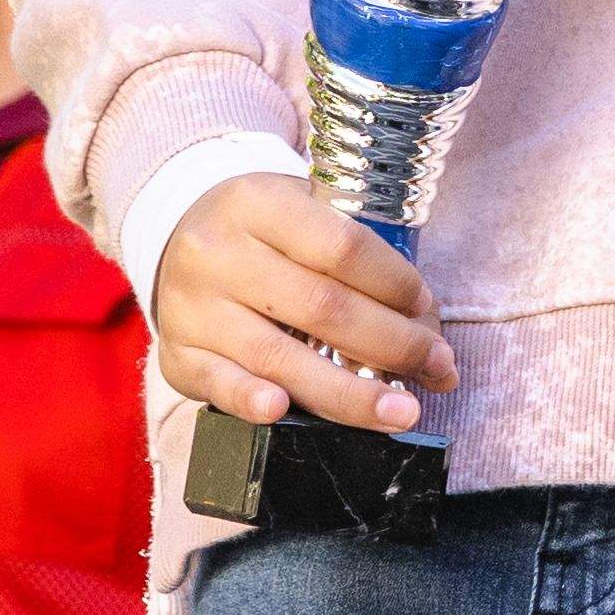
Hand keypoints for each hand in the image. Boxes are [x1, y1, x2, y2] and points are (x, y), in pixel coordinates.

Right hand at [152, 172, 456, 432]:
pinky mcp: (176, 355)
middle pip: (320, 307)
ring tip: (400, 412)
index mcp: (260, 203)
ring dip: (348, 394)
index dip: (393, 282)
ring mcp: (192, 307)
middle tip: (438, 369)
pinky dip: (251, 400)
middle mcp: (218, 253)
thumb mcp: (303, 210)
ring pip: (278, 357)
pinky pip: (218, 384)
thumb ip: (357, 256)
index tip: (426, 307)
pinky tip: (284, 412)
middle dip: (391, 345)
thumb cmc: (266, 229)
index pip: (342, 245)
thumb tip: (427, 328)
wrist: (179, 236)